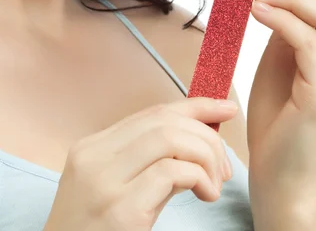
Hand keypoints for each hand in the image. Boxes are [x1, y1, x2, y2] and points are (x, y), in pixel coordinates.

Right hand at [44, 97, 237, 230]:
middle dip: (206, 136)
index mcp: (91, 148)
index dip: (194, 106)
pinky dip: (199, 177)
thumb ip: (150, 165)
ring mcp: (104, 182)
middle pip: (163, 121)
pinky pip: (171, 172)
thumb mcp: (116, 191)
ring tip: (213, 185)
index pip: (151, 113)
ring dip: (205, 157)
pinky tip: (205, 195)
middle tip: (223, 166)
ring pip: (169, 138)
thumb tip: (198, 145)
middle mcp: (94, 157)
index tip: (224, 108)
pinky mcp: (121, 210)